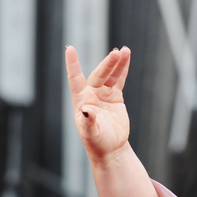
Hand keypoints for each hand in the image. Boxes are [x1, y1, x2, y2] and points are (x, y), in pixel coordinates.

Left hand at [65, 46, 131, 164]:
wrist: (110, 148)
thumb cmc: (96, 142)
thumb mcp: (91, 134)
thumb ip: (88, 122)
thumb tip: (85, 110)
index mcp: (81, 100)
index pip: (75, 79)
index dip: (72, 64)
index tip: (70, 48)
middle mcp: (91, 94)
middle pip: (98, 75)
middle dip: (107, 64)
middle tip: (116, 53)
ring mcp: (103, 94)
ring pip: (110, 75)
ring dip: (117, 63)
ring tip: (124, 51)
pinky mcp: (115, 97)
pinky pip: (119, 80)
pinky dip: (123, 69)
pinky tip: (126, 57)